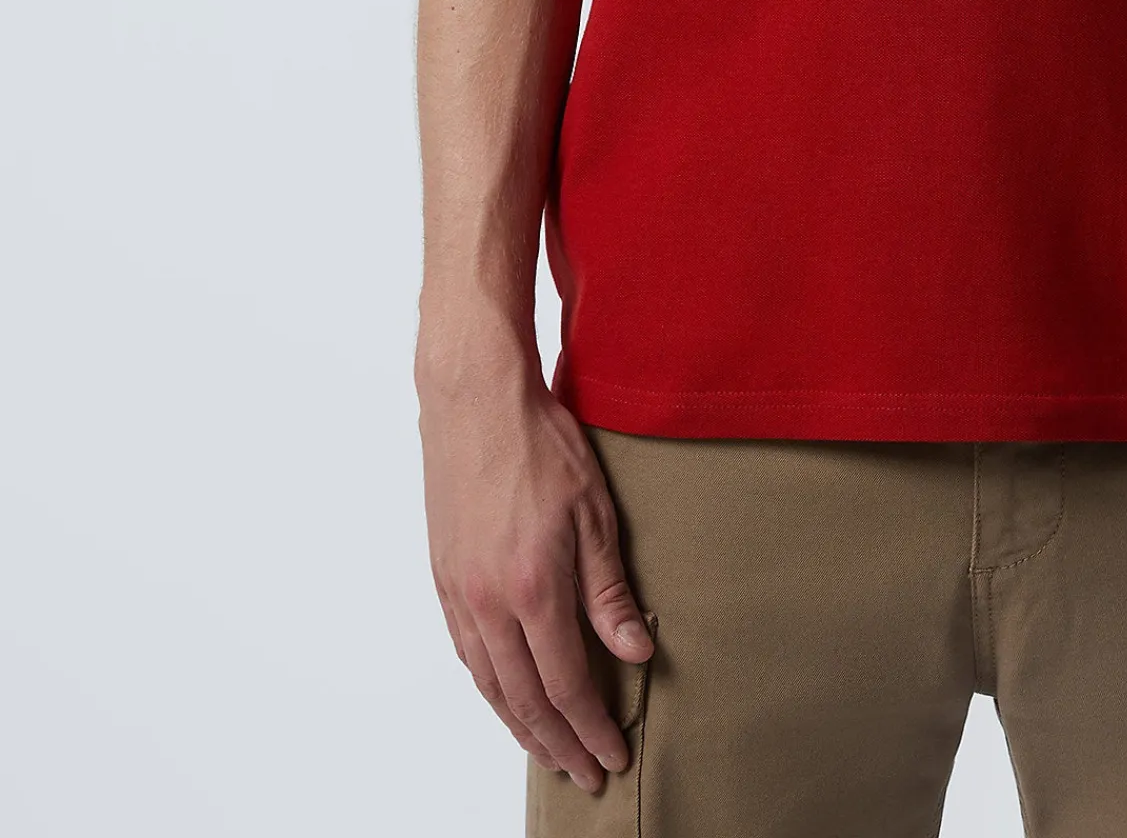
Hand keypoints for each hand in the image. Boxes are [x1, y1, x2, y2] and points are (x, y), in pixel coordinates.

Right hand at [419, 351, 654, 792]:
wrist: (476, 400)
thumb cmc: (541, 443)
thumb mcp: (595, 512)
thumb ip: (610, 591)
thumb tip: (635, 652)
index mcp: (532, 589)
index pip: (566, 685)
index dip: (591, 728)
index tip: (614, 757)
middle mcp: (488, 602)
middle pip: (524, 699)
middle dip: (559, 744)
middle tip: (586, 773)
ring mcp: (460, 592)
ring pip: (489, 684)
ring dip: (521, 726)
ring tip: (550, 751)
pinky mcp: (444, 577)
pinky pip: (467, 653)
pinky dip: (490, 688)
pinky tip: (507, 697)